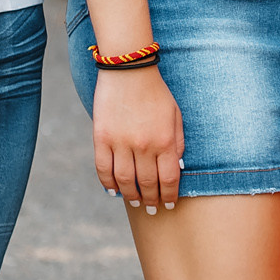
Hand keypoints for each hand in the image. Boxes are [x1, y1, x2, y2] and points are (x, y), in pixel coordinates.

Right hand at [93, 66, 184, 212]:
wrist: (128, 70)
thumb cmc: (156, 93)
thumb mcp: (176, 115)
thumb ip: (178, 142)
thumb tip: (178, 168)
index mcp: (165, 140)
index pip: (169, 178)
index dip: (170, 195)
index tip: (169, 204)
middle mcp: (143, 145)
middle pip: (147, 183)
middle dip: (151, 200)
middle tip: (152, 208)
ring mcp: (120, 143)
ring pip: (124, 181)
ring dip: (130, 196)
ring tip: (135, 201)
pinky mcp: (101, 138)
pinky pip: (103, 168)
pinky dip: (108, 183)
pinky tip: (113, 190)